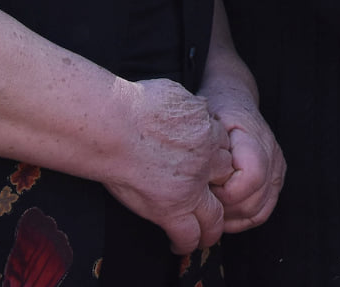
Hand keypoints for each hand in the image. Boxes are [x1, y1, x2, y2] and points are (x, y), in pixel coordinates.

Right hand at [104, 78, 231, 253]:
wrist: (113, 125)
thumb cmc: (134, 104)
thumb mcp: (174, 93)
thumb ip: (188, 106)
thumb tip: (191, 106)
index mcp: (207, 130)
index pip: (223, 147)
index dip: (215, 155)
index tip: (206, 163)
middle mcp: (206, 160)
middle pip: (226, 177)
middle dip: (221, 187)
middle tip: (211, 197)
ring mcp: (191, 186)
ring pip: (215, 213)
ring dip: (212, 222)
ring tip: (206, 230)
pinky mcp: (171, 208)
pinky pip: (190, 233)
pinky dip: (190, 242)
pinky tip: (181, 246)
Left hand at [208, 99, 285, 230]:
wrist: (234, 98)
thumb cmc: (216, 110)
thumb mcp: (206, 121)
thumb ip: (207, 150)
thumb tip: (196, 182)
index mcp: (255, 139)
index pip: (252, 177)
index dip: (226, 192)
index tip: (205, 187)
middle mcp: (272, 156)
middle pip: (253, 201)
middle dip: (223, 210)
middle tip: (202, 201)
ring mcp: (277, 169)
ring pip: (259, 211)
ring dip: (231, 218)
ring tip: (210, 208)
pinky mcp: (275, 180)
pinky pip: (262, 212)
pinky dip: (241, 220)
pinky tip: (222, 215)